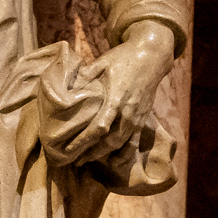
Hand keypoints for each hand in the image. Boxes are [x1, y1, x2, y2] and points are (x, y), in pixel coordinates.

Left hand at [71, 22, 176, 163]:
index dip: (84, 141)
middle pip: (109, 141)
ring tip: (87, 160)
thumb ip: (85, 74)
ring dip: (104, 155)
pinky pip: (134, 143)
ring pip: (121, 144)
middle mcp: (127, 112)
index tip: (69, 149)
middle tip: (74, 160)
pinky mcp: (143, 119)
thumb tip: (66, 85)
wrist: (152, 56)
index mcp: (115, 98)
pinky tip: (113, 162)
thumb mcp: (103, 62)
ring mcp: (136, 117)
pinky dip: (124, 155)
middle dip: (91, 153)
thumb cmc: (124, 57)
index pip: (98, 127)